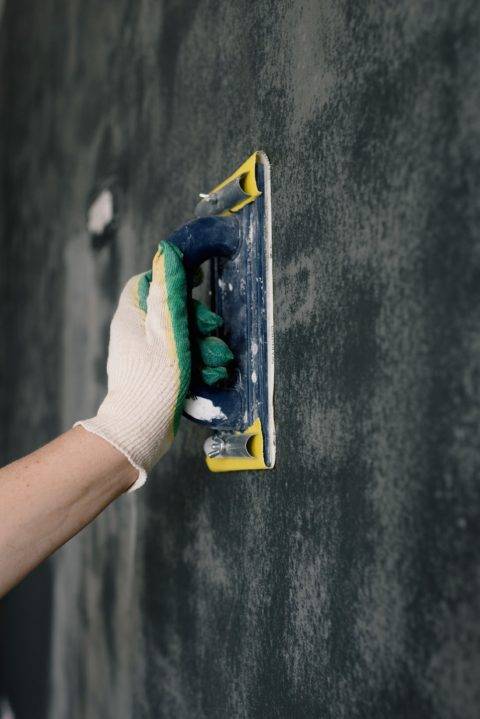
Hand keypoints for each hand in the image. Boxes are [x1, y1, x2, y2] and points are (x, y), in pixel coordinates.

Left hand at [77, 241, 231, 489]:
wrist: (142, 429)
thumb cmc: (154, 381)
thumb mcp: (168, 332)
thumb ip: (170, 293)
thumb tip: (168, 254)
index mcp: (133, 315)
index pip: (150, 282)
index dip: (173, 278)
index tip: (195, 281)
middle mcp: (137, 332)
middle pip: (172, 310)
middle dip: (198, 321)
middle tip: (213, 330)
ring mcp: (146, 354)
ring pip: (182, 337)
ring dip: (205, 346)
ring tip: (218, 361)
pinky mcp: (157, 374)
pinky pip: (182, 359)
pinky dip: (198, 365)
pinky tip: (212, 376)